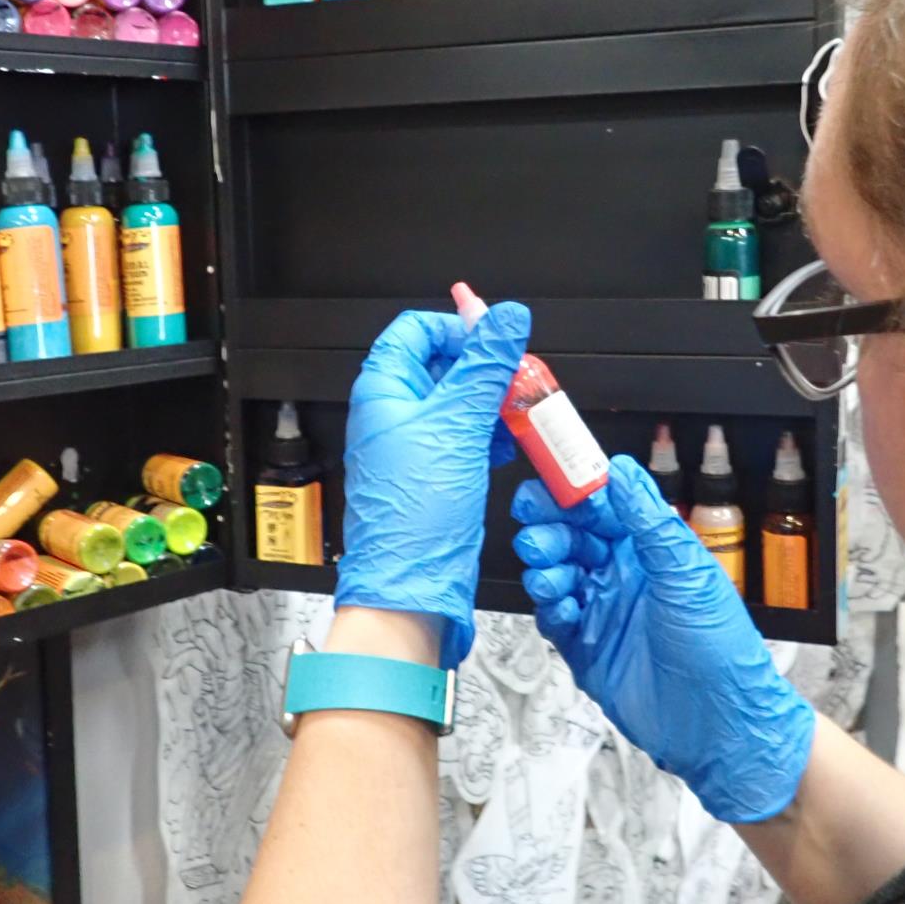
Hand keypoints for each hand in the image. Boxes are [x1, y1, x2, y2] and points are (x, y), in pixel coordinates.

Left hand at [335, 304, 529, 668]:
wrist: (412, 585)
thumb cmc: (413, 515)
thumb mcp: (458, 424)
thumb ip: (486, 366)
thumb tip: (506, 317)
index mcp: (382, 390)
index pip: (416, 330)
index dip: (458, 327)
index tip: (495, 339)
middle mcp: (393, 414)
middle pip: (442, 364)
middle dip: (485, 368)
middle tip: (519, 375)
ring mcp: (413, 445)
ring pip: (458, 402)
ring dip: (492, 401)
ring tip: (522, 409)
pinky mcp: (435, 473)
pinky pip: (465, 437)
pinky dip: (490, 432)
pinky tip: (511, 440)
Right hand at [512, 455, 816, 821]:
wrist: (717, 726)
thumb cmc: (721, 649)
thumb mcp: (688, 573)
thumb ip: (650, 522)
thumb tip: (622, 471)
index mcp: (650, 549)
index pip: (602, 506)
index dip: (573, 492)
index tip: (549, 481)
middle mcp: (624, 575)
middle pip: (570, 536)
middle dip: (548, 529)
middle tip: (537, 532)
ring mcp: (603, 611)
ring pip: (556, 573)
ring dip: (546, 568)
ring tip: (552, 578)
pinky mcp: (587, 648)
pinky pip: (554, 617)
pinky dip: (550, 609)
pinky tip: (561, 609)